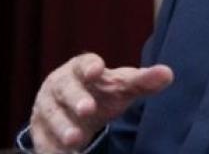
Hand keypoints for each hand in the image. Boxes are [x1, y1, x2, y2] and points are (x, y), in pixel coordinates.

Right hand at [30, 53, 173, 152]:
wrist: (76, 108)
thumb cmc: (104, 91)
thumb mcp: (124, 86)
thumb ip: (144, 81)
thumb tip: (168, 74)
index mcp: (81, 69)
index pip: (84, 62)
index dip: (90, 65)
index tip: (97, 71)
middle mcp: (60, 85)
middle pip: (66, 89)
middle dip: (76, 99)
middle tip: (88, 110)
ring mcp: (47, 107)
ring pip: (52, 115)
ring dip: (63, 127)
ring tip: (76, 140)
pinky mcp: (40, 130)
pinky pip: (43, 139)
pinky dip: (52, 148)